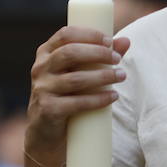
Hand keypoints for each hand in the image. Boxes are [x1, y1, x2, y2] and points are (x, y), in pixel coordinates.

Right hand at [26, 26, 130, 152]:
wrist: (45, 132)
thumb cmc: (66, 95)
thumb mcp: (79, 72)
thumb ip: (100, 56)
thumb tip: (125, 41)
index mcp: (46, 53)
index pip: (65, 34)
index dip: (89, 34)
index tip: (110, 40)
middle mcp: (40, 68)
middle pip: (70, 53)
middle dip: (98, 53)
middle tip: (118, 59)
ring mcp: (42, 89)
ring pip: (75, 79)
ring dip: (103, 76)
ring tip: (121, 76)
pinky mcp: (48, 110)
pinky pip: (76, 103)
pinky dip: (98, 99)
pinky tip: (112, 96)